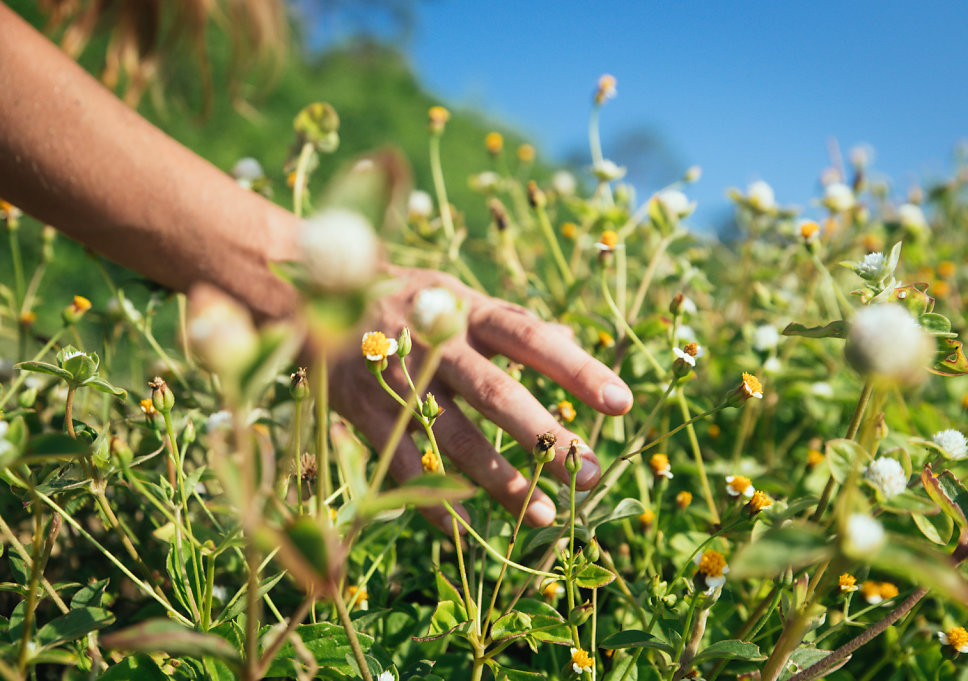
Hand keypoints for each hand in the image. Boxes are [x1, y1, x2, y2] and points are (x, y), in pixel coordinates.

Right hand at [330, 265, 632, 528]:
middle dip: (545, 434)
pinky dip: (432, 498)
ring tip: (546, 514)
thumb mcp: (456, 295)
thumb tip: (569, 339)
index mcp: (465, 309)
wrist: (308, 293)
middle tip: (591, 473)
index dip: (576, 368)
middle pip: (495, 392)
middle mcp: (434, 342)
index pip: (530, 337)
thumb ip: (509, 321)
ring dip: (500, 480)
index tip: (621, 403)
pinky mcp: (361, 411)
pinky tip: (466, 531)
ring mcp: (394, 378)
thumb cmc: (404, 299)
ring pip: (452, 436)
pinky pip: (401, 463)